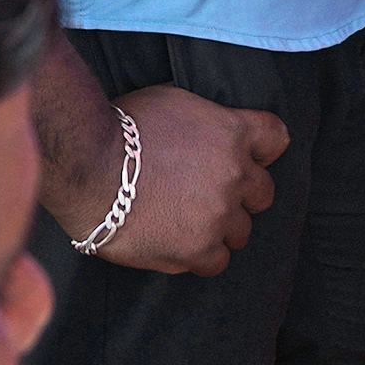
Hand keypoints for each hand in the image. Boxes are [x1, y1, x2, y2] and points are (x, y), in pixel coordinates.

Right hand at [60, 83, 285, 277]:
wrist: (89, 167)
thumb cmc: (121, 129)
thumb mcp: (173, 103)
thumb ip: (205, 121)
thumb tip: (210, 133)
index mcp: (232, 133)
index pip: (276, 138)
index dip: (261, 150)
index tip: (245, 156)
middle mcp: (235, 175)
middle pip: (263, 192)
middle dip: (240, 194)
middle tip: (207, 194)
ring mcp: (220, 215)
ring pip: (242, 230)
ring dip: (221, 227)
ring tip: (187, 222)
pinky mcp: (199, 249)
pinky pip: (218, 261)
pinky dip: (202, 256)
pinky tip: (178, 243)